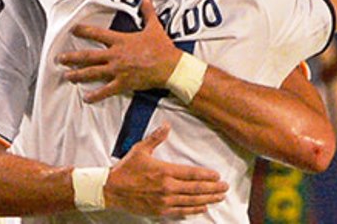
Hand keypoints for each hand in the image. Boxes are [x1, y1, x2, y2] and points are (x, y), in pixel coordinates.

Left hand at [57, 0, 181, 101]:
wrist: (170, 66)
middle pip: (88, 56)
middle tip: (58, 58)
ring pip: (92, 73)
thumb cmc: (162, 47)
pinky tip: (85, 98)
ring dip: (77, 74)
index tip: (72, 29)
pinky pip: (106, 91)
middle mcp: (115, 55)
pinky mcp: (123, 83)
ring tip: (66, 76)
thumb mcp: (154, 27)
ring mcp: (117, 70)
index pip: (97, 34)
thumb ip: (147, 12)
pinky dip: (95, 95)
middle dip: (72, 57)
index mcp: (121, 41)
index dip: (83, 31)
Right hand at [105, 124, 227, 216]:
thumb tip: (167, 125)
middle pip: (196, 189)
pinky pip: (180, 212)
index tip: (218, 176)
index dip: (207, 176)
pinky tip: (202, 208)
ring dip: (207, 200)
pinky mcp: (159, 211)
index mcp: (164, 171)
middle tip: (225, 188)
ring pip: (191, 202)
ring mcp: (164, 201)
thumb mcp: (141, 149)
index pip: (192, 174)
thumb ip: (156, 137)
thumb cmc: (126, 168)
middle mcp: (167, 188)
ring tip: (219, 198)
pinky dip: (193, 210)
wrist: (111, 189)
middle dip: (213, 189)